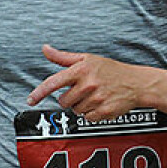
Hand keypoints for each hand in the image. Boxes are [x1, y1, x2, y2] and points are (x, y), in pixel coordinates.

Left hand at [28, 44, 145, 121]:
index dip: (39, 92)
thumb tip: (45, 48)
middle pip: (64, 101)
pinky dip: (92, 114)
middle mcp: (88, 84)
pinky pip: (87, 118)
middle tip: (83, 91)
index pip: (54, 82)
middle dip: (70, 98)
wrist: (136, 83)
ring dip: (82, 106)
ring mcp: (97, 99)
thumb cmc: (110, 70)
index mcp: (82, 70)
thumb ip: (63, 57)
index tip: (30, 100)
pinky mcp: (104, 112)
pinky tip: (100, 104)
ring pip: (76, 111)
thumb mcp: (87, 59)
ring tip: (95, 96)